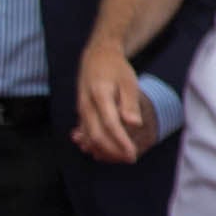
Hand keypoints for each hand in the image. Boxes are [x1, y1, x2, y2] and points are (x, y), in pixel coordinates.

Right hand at [74, 44, 158, 163]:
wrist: (97, 56)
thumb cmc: (115, 69)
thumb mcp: (128, 81)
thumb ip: (130, 103)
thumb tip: (134, 124)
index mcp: (99, 95)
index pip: (110, 124)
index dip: (120, 142)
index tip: (132, 154)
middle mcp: (87, 104)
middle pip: (96, 135)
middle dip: (112, 151)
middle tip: (130, 159)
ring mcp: (82, 109)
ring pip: (88, 136)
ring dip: (103, 150)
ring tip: (120, 158)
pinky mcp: (81, 112)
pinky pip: (85, 132)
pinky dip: (94, 144)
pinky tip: (103, 153)